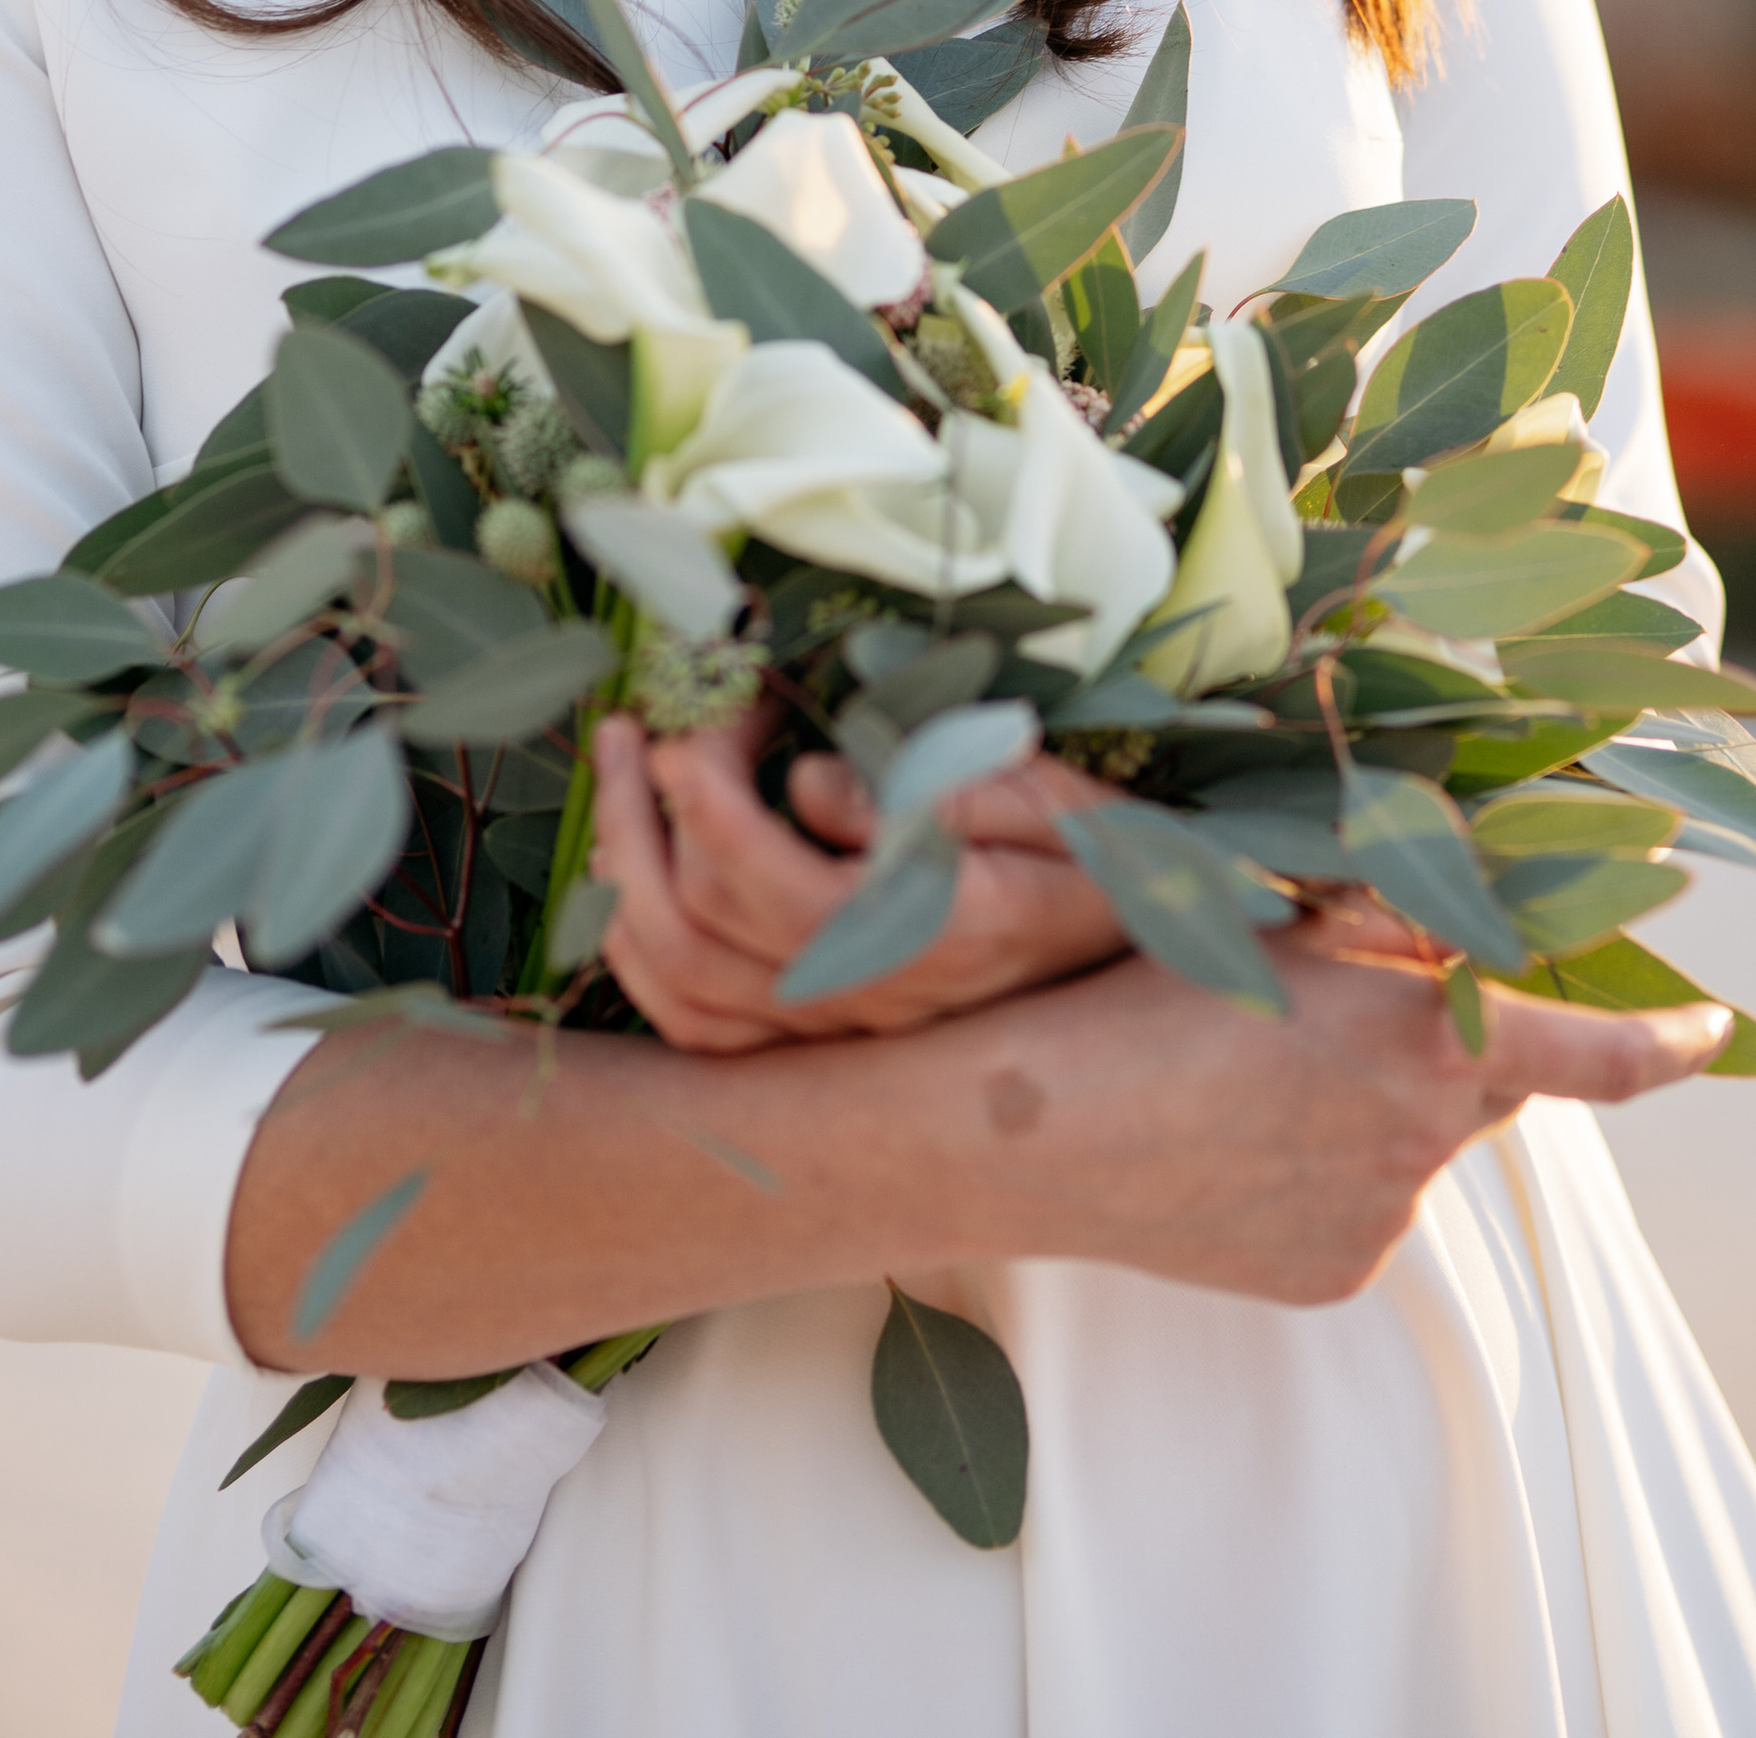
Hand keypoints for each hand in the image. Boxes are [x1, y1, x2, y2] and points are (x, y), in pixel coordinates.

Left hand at [591, 707, 1126, 1049]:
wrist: (1134, 940)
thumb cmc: (1094, 851)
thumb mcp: (1049, 797)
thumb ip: (944, 791)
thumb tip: (813, 788)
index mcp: (933, 935)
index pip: (778, 889)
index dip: (710, 804)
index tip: (689, 723)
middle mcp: (872, 1000)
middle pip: (704, 926)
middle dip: (652, 809)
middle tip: (654, 720)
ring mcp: (837, 1028)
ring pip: (681, 981)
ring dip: (627, 869)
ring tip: (622, 771)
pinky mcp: (817, 1034)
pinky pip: (697, 1025)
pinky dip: (639, 950)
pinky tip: (629, 870)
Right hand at [925, 926, 1733, 1307]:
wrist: (1031, 1126)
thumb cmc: (1139, 983)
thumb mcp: (1273, 914)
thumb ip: (1381, 921)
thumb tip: (1444, 920)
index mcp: (1426, 1038)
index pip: (1596, 1056)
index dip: (1668, 1043)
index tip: (1712, 1029)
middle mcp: (1424, 1140)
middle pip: (1485, 1083)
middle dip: (1454, 1042)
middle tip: (1359, 1008)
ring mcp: (1379, 1219)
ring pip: (1412, 1146)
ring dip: (1372, 1107)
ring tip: (1248, 1075)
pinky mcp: (1329, 1276)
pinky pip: (1358, 1207)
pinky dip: (1324, 1171)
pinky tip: (1235, 1142)